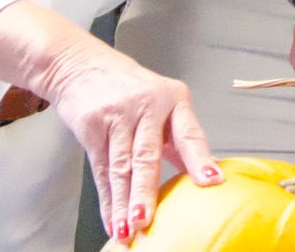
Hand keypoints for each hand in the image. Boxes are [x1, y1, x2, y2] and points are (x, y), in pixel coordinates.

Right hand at [0, 0, 216, 243]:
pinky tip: (112, 218)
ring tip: (129, 230)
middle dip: (146, 191)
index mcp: (174, 99)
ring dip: (124, 203)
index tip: (212, 181)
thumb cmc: (129, 89)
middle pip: (147, 155)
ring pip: (121, 167)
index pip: (190, 134)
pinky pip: (100, 169)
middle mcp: (148, 105)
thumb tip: (204, 173)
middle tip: (147, 220)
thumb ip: (179, 138)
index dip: (200, 159)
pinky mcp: (92, 125)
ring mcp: (118, 115)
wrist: (82, 65)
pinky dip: (107, 199)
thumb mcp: (162, 103)